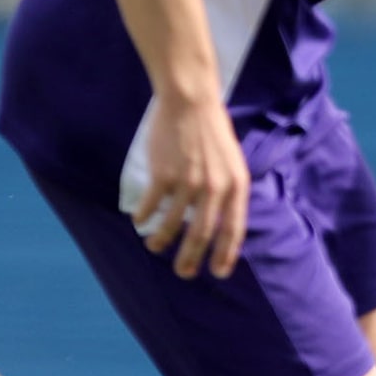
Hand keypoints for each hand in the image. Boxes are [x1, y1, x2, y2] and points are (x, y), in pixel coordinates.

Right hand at [132, 89, 251, 278]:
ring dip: (161, 240)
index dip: (226, 254)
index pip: (233, 229)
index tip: (218, 273)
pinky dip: (143, 217)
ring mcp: (188, 181)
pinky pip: (151, 205)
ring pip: (171, 224)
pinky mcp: (164, 173)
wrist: (192, 102)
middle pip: (201, 233)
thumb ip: (227, 191)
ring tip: (155, 247)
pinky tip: (139, 221)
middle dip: (191, 258)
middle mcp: (214, 187)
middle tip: (183, 272)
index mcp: (236, 185)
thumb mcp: (232, 163)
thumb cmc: (212, 133)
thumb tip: (220, 224)